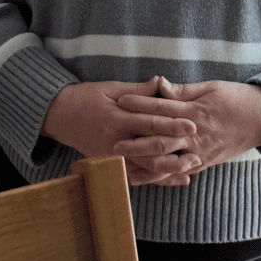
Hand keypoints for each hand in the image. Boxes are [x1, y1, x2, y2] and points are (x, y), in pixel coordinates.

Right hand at [41, 77, 200, 185]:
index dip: (173, 124)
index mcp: (118, 117)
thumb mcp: (111, 88)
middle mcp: (117, 141)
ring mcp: (113, 157)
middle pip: (152, 148)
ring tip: (192, 166)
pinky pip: (137, 176)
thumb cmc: (87, 98)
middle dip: (177, 148)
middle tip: (199, 147)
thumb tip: (161, 82)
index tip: (193, 124)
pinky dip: (156, 179)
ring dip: (170, 169)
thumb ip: (138, 90)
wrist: (61, 116)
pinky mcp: (111, 166)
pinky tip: (174, 178)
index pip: (150, 122)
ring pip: (146, 168)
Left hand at [113, 78, 260, 184]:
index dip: (140, 104)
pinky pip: (179, 171)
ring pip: (168, 161)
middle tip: (114, 142)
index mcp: (195, 111)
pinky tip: (145, 178)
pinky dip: (162, 176)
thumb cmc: (236, 98)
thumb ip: (183, 91)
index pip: (162, 108)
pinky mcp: (204, 162)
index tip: (120, 101)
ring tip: (124, 165)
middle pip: (161, 139)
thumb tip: (159, 84)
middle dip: (136, 141)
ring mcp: (200, 151)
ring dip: (145, 163)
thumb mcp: (210, 87)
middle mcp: (196, 135)